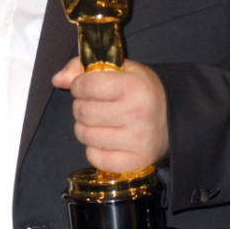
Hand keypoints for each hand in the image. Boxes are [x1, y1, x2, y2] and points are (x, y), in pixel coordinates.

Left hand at [52, 56, 168, 172]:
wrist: (172, 118)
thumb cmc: (141, 90)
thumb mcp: (120, 69)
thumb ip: (84, 67)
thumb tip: (56, 79)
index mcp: (133, 86)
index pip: (86, 86)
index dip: (78, 85)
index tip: (85, 86)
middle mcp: (136, 113)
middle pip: (83, 111)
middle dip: (80, 106)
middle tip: (93, 105)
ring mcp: (136, 140)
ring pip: (85, 135)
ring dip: (84, 128)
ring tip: (98, 122)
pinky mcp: (135, 161)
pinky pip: (95, 157)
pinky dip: (94, 149)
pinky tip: (106, 139)